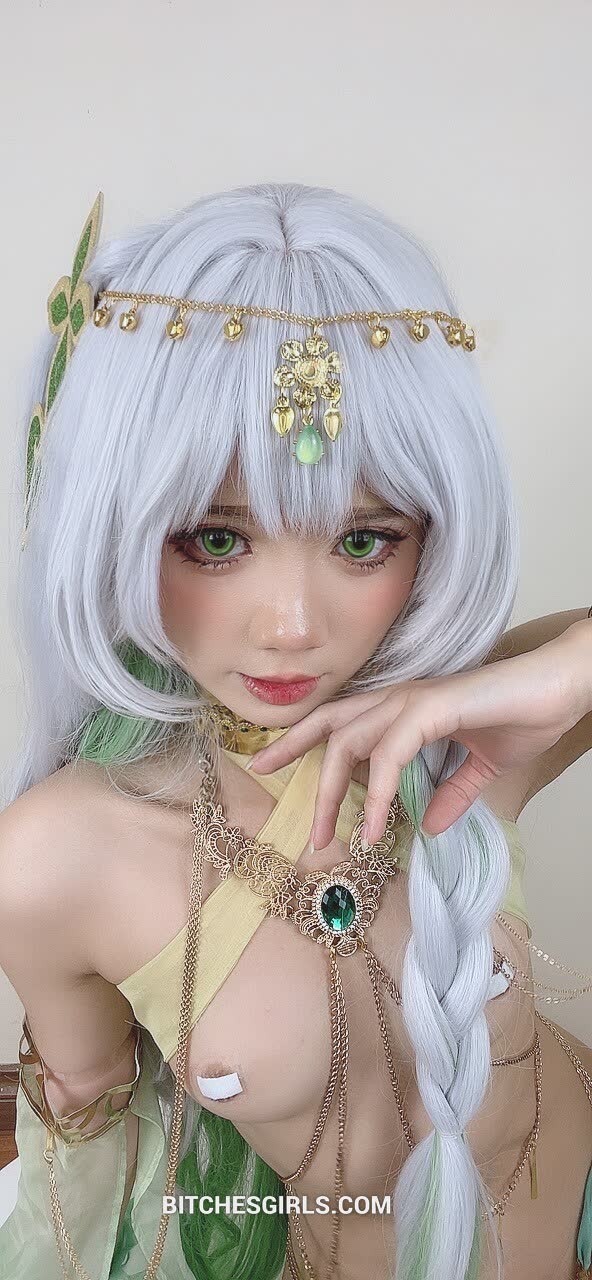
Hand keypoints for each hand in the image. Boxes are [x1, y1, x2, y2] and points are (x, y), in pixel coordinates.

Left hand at [248, 620, 591, 845]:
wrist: (561, 690)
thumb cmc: (526, 717)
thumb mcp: (481, 768)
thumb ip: (451, 793)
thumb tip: (428, 826)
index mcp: (403, 708)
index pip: (340, 721)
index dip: (302, 740)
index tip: (270, 766)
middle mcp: (399, 699)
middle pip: (330, 727)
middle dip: (294, 755)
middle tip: (269, 789)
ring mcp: (412, 701)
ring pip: (350, 743)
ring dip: (335, 794)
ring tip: (329, 839)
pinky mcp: (432, 708)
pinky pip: (390, 754)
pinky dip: (377, 792)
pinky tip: (373, 829)